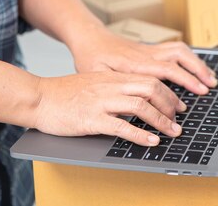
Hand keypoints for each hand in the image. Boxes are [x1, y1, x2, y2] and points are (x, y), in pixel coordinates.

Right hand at [34, 71, 185, 145]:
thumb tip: (140, 99)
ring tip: (172, 132)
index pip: (150, 79)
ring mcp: (102, 101)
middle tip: (178, 120)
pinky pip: (121, 126)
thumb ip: (117, 87)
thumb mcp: (96, 81)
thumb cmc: (65, 93)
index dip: (169, 92)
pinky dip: (140, 134)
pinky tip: (151, 141)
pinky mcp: (91, 118)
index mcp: (114, 77)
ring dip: (161, 120)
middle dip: (170, 105)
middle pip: (151, 88)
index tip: (179, 105)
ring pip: (140, 106)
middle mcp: (111, 86)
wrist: (38, 97)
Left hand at [68, 25, 216, 95]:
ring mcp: (151, 50)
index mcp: (135, 63)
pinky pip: (176, 50)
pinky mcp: (152, 49)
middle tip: (209, 87)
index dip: (184, 81)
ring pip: (181, 51)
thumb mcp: (95, 75)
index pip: (166, 71)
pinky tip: (197, 69)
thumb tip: (129, 103)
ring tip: (210, 78)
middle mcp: (146, 54)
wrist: (90, 37)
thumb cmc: (90, 58)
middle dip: (197, 72)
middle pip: (179, 58)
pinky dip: (190, 59)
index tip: (196, 93)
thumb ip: (113, 88)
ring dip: (197, 63)